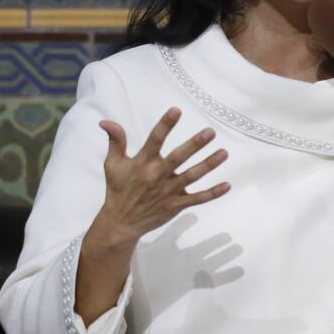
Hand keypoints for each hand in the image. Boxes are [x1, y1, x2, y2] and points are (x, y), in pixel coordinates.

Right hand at [94, 107, 230, 245]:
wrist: (121, 223)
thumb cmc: (117, 189)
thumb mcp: (112, 164)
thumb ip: (115, 141)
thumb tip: (106, 122)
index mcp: (142, 163)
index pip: (154, 140)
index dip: (165, 125)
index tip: (176, 110)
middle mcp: (156, 176)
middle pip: (178, 158)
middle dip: (194, 145)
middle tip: (210, 132)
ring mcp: (168, 192)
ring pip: (192, 177)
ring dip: (209, 165)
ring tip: (224, 153)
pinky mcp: (175, 205)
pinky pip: (197, 199)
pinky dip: (213, 193)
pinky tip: (227, 185)